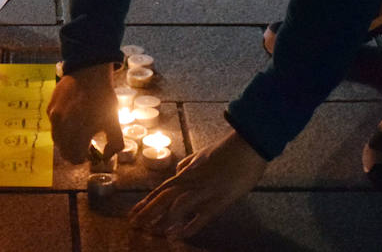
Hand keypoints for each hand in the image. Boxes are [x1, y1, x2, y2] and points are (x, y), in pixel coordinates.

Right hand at [48, 63, 122, 161]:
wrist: (89, 72)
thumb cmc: (103, 98)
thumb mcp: (114, 121)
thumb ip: (114, 143)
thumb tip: (105, 156)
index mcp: (79, 132)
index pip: (74, 159)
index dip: (84, 157)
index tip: (91, 149)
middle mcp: (62, 127)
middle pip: (64, 152)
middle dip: (75, 151)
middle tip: (86, 141)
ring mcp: (54, 117)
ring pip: (57, 140)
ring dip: (67, 141)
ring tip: (79, 128)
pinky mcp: (50, 109)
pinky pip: (54, 126)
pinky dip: (62, 128)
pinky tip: (73, 116)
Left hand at [129, 130, 266, 238]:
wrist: (247, 146)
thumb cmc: (226, 150)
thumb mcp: (202, 154)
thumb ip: (188, 163)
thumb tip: (178, 171)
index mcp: (187, 172)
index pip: (161, 189)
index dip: (147, 201)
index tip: (134, 211)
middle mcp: (191, 182)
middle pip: (163, 198)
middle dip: (148, 212)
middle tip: (134, 224)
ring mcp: (204, 191)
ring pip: (177, 206)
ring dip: (163, 219)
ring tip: (150, 231)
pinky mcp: (219, 200)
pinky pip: (201, 217)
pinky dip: (188, 227)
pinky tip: (177, 235)